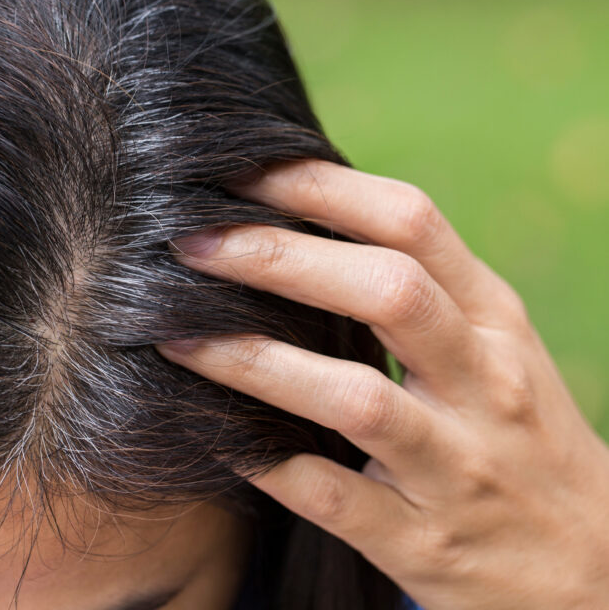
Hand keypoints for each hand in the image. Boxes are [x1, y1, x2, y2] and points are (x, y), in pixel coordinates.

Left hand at [158, 159, 608, 608]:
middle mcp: (485, 383)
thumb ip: (416, 286)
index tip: (236, 170)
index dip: (318, 187)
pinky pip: (331, 496)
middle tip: (187, 241)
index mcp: (494, 320)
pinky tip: (211, 433)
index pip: (411, 224)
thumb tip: (294, 217)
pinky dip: (266, 461)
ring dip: (253, 360)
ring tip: (172, 334)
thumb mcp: (490, 348)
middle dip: (278, 257)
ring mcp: (458, 466)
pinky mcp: (423, 542)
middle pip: (386, 291)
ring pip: (355, 398)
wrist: (589, 572)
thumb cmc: (513, 434)